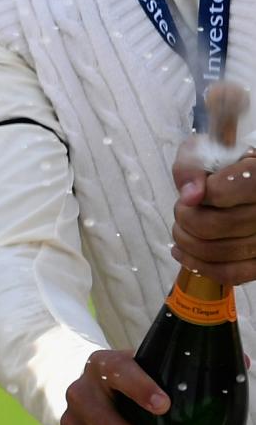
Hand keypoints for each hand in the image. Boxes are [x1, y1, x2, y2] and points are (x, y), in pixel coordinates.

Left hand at [174, 139, 255, 288]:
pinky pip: (231, 274)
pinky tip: (184, 254)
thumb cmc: (222, 166)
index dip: (199, 195)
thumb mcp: (204, 151)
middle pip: (215, 225)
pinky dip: (200, 266)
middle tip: (181, 212)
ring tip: (180, 231)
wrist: (243, 183)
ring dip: (187, 243)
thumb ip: (191, 166)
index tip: (194, 193)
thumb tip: (191, 196)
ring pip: (220, 252)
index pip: (221, 192)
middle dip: (184, 219)